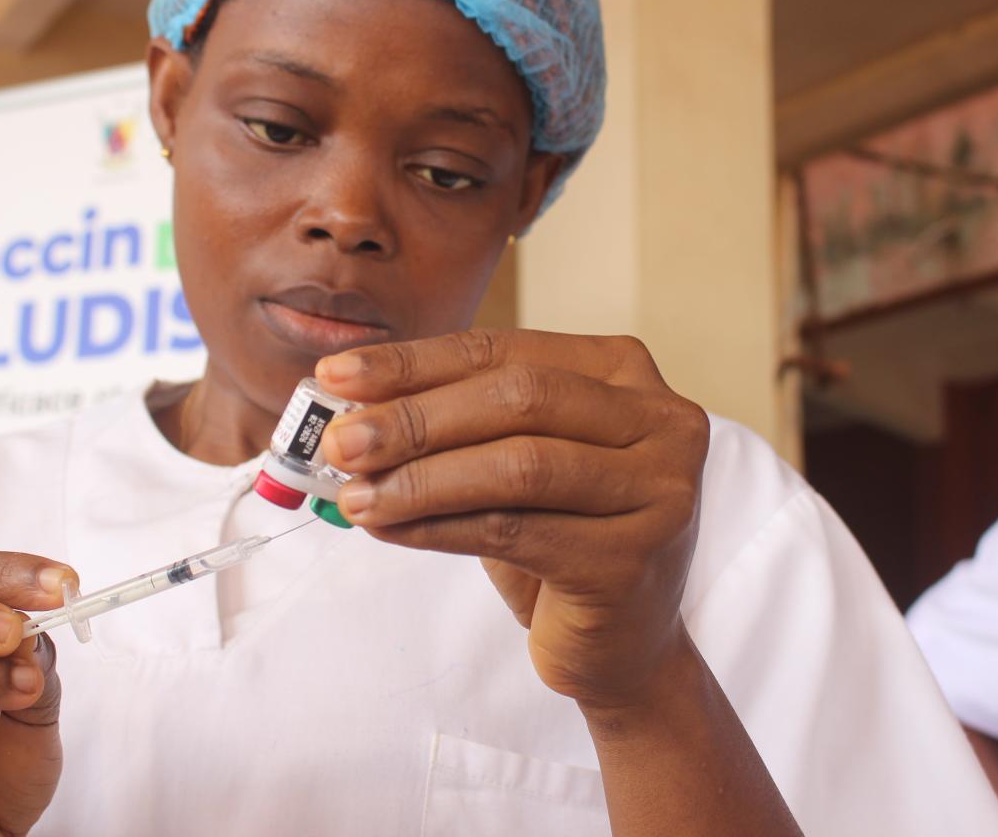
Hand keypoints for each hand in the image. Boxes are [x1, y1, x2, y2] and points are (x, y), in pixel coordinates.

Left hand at [317, 329, 709, 711]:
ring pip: (519, 465)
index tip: (337, 376)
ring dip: (421, 478)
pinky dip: (438, 527)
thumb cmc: (558, 536)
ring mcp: (660, 489)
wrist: (623, 647)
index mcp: (624, 372)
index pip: (504, 351)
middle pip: (518, 399)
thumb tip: (347, 409)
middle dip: (415, 417)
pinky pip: (516, 531)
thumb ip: (451, 426)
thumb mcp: (510, 463)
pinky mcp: (635, 558)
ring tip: (354, 496)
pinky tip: (390, 530)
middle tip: (338, 442)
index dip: (415, 362)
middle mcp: (660, 421)